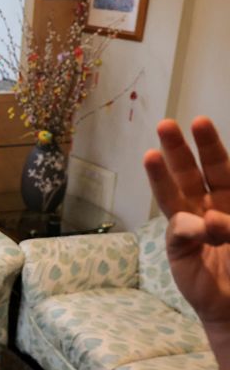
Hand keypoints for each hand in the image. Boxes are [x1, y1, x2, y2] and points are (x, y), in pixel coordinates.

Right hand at [143, 117, 229, 325]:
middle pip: (190, 172)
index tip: (199, 122)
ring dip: (161, 174)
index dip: (209, 145)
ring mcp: (191, 226)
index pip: (219, 166)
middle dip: (178, 149)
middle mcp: (208, 206)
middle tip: (165, 125)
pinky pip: (180, 230)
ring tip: (150, 154)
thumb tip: (209, 219)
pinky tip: (202, 227)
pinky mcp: (178, 247)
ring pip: (173, 194)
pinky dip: (190, 227)